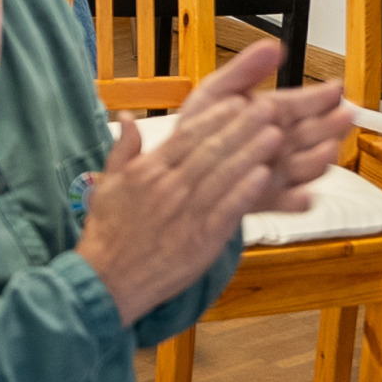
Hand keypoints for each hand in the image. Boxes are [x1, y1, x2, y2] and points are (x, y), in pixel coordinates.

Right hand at [73, 42, 350, 324]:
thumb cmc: (107, 233)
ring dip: (252, 153)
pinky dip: (246, 192)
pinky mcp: (202, 239)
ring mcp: (187, 213)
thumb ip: (123, 149)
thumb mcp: (108, 184)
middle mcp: (169, 187)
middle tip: (267, 109)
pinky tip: (264, 176)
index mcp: (148, 171)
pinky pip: (228, 210)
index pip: (187, 135)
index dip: (216, 117)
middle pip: (211, 150)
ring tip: (274, 135)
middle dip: (242, 127)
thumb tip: (127, 117)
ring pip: (224, 176)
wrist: (107, 279)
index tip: (237, 102)